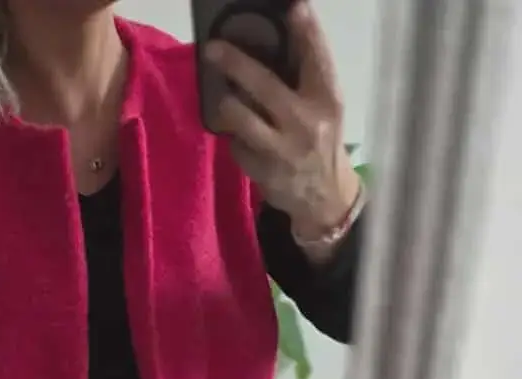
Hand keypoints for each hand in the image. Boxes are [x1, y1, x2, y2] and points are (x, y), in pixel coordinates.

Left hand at [206, 3, 359, 240]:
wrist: (324, 196)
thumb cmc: (321, 138)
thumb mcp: (326, 106)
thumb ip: (307, 75)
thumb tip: (279, 31)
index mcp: (328, 99)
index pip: (317, 58)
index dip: (306, 31)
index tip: (295, 7)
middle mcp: (307, 123)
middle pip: (264, 85)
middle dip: (235, 63)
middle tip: (213, 49)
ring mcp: (283, 149)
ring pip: (240, 116)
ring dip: (227, 104)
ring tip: (227, 99)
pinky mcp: (263, 171)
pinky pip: (236, 144)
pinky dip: (236, 138)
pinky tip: (247, 139)